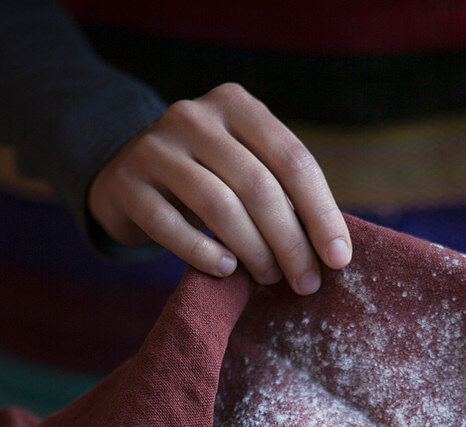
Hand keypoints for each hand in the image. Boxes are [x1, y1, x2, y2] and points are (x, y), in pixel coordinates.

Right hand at [87, 83, 351, 292]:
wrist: (126, 174)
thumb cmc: (207, 179)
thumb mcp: (245, 167)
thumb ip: (283, 191)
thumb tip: (334, 250)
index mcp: (236, 105)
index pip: (293, 159)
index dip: (322, 213)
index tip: (340, 259)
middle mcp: (193, 116)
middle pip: (258, 185)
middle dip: (291, 242)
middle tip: (306, 282)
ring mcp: (154, 147)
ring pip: (219, 206)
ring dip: (254, 251)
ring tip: (270, 278)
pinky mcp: (126, 184)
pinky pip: (171, 226)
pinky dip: (204, 254)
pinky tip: (227, 271)